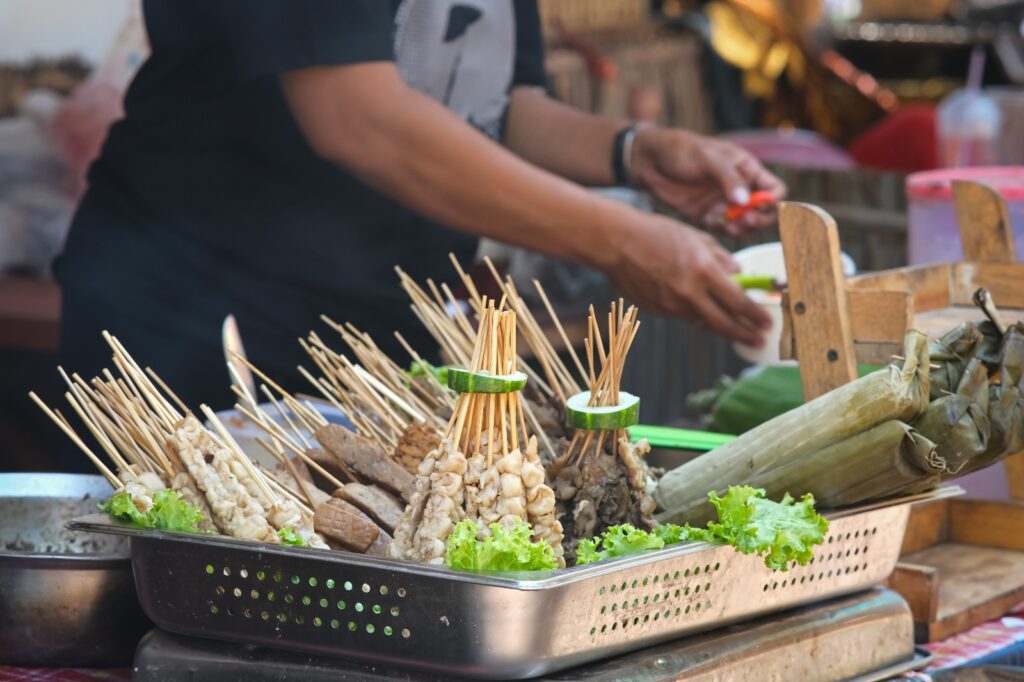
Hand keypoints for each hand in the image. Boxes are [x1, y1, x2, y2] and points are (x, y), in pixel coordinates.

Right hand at [611, 215, 771, 345]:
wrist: (616, 242)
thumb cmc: (656, 233)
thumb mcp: (695, 237)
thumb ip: (719, 257)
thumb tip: (737, 271)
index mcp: (703, 271)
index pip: (738, 302)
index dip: (755, 315)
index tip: (767, 322)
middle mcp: (689, 293)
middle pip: (723, 323)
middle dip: (744, 334)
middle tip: (757, 339)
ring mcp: (670, 305)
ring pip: (701, 321)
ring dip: (717, 323)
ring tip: (728, 322)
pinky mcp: (656, 310)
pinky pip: (680, 314)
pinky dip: (689, 310)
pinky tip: (689, 299)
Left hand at [630, 127, 785, 236]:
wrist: (650, 162)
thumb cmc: (681, 150)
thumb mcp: (707, 157)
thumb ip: (727, 178)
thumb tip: (745, 201)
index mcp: (747, 169)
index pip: (775, 190)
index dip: (773, 202)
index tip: (760, 206)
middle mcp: (740, 188)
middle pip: (764, 213)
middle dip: (759, 219)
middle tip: (744, 219)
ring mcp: (724, 204)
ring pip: (746, 225)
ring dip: (743, 229)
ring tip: (730, 225)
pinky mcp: (708, 216)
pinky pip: (724, 230)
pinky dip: (723, 231)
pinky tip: (712, 223)